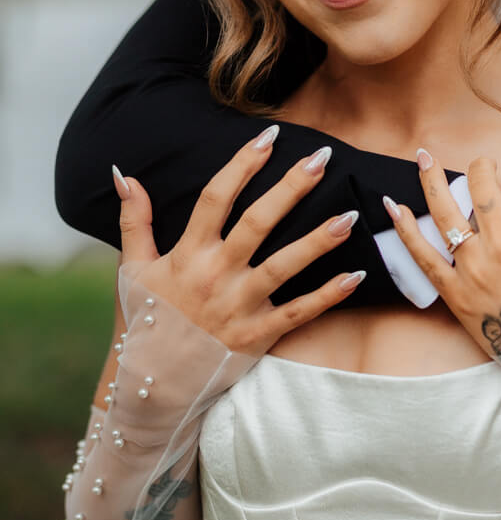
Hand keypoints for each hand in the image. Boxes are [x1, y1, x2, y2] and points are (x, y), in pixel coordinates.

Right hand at [113, 130, 363, 354]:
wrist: (152, 383)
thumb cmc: (147, 319)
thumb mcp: (132, 267)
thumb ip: (134, 219)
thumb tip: (124, 174)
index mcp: (188, 254)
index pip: (216, 198)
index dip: (242, 164)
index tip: (268, 136)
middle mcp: (216, 276)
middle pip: (257, 223)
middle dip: (291, 188)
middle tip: (322, 158)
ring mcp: (239, 307)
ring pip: (284, 266)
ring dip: (319, 240)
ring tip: (351, 215)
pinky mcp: (258, 336)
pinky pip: (299, 313)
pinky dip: (329, 295)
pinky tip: (357, 275)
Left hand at [385, 152, 500, 358]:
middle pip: (484, 185)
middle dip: (482, 166)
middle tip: (483, 163)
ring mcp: (474, 267)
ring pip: (446, 211)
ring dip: (432, 179)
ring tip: (424, 157)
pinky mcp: (455, 294)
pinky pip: (422, 256)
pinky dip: (405, 230)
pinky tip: (393, 206)